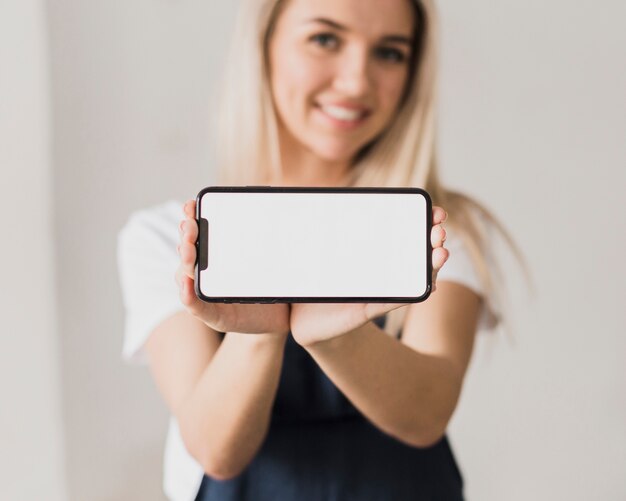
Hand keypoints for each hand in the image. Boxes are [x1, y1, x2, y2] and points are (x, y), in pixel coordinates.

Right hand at [176, 199, 290, 335]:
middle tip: (191, 226)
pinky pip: (195, 304)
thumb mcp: (271, 258)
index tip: (192, 205)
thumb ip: (271, 239)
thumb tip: (284, 209)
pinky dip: (188, 295)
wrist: (278, 317)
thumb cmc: (271, 283)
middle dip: (187, 235)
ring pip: (185, 274)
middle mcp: (205, 270)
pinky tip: (187, 285)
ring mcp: (206, 291)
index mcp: (216, 253)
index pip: (198, 232)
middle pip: (188, 249)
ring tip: (188, 250)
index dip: (191, 217)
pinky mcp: (211, 313)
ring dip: (184, 261)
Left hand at [289, 206, 449, 346]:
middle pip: (416, 252)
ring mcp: (378, 290)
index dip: (423, 222)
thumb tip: (308, 198)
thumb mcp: (317, 250)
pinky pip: (391, 301)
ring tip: (441, 253)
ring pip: (413, 277)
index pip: (403, 233)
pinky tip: (427, 285)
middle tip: (439, 229)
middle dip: (433, 239)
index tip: (437, 211)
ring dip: (431, 266)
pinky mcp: (367, 309)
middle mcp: (382, 271)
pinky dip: (408, 294)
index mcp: (373, 253)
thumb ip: (320, 229)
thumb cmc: (312, 281)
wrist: (300, 317)